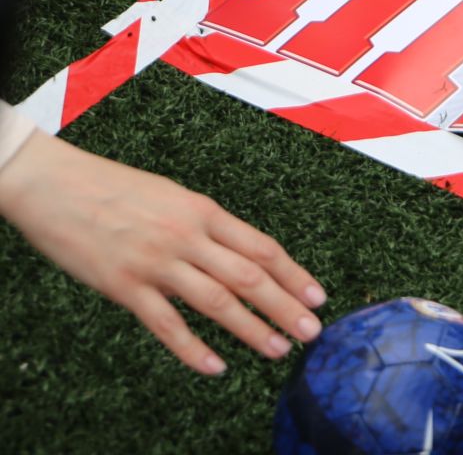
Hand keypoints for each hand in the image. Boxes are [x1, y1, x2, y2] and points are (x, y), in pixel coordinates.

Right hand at [0, 129, 324, 374]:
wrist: (56, 185)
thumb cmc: (113, 189)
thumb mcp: (171, 197)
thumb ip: (203, 226)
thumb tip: (234, 254)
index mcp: (203, 211)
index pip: (262, 247)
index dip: (293, 274)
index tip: (317, 296)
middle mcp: (188, 236)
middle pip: (249, 276)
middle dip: (285, 306)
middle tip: (311, 331)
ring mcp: (157, 262)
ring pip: (217, 301)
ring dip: (251, 329)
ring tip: (277, 349)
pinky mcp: (124, 285)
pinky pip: (166, 324)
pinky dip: (192, 349)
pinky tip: (214, 366)